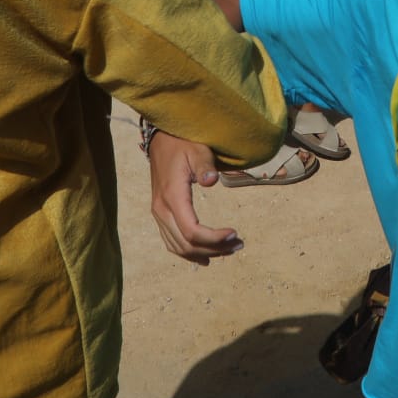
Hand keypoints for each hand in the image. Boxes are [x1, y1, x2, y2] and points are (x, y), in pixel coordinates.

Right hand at [147, 130, 242, 264]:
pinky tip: (205, 257)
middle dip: (214, 249)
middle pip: (187, 244)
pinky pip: (172, 241)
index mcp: (172, 196)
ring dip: (204, 253)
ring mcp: (158, 214)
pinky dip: (188, 253)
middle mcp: (162, 210)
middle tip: (239, 244)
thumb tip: (211, 181)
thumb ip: (204, 165)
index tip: (235, 232)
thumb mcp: (197, 150)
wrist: (161, 139)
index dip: (213, 238)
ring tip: (229, 249)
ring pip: (178, 247)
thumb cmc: (183, 144)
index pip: (192, 231)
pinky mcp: (160, 214)